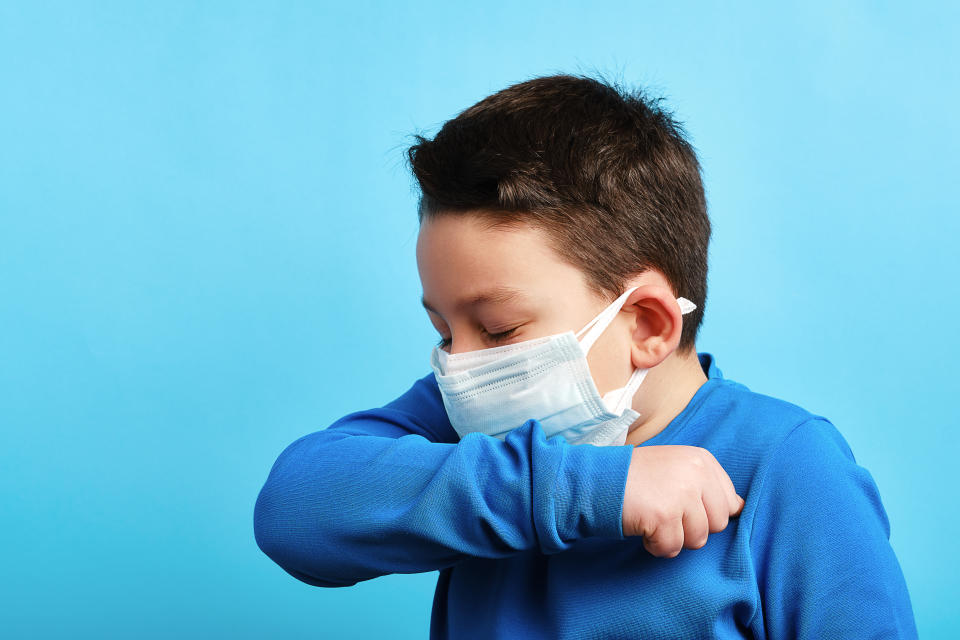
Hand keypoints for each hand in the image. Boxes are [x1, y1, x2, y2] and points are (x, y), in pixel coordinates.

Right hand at [622, 445, 744, 557]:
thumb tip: (739, 508)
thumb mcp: (676, 467)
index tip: (681, 504)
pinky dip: (655, 545)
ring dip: (673, 537)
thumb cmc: (635, 477)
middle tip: (665, 512)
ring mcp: (681, 495)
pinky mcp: (664, 516)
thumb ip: (706, 485)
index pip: (730, 502)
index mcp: (701, 460)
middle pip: (717, 524)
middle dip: (692, 527)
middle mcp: (696, 474)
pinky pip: (672, 548)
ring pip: (697, 540)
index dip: (704, 511)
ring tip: (653, 519)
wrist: (596, 479)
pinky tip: (643, 528)